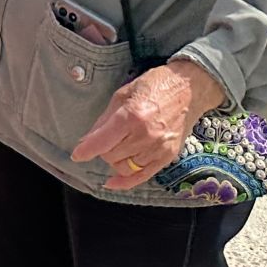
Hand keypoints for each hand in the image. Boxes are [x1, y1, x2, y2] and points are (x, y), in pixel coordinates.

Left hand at [70, 59, 228, 190]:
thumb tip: (87, 140)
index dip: (86, 150)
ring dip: (115, 161)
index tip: (77, 155)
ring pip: (125, 168)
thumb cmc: (154, 85)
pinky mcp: (168, 156)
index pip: (102, 142)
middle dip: (103, 150)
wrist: (189, 88)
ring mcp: (159, 147)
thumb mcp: (123, 94)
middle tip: (106, 139)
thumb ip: (104, 119)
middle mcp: (146, 135)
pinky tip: (112, 181)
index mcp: (132, 115)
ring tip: (117, 148)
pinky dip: (125, 181)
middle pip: (111, 156)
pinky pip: (143, 177)